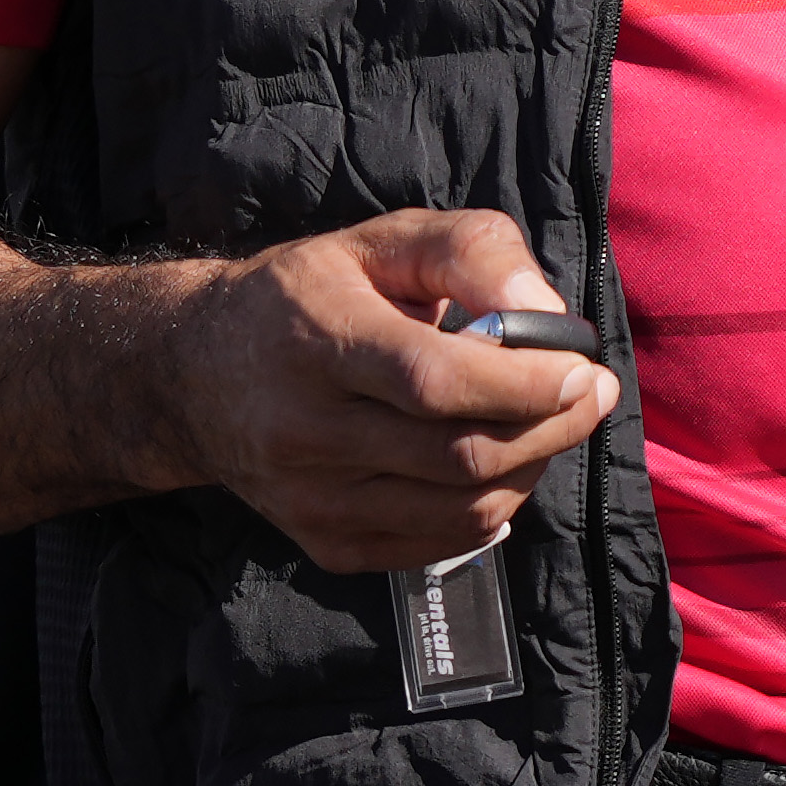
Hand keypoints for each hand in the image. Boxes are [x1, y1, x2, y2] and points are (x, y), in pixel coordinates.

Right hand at [152, 208, 621, 575]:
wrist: (194, 375)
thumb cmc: (306, 295)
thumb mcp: (378, 241)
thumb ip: (468, 252)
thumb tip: (545, 314)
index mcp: (315, 339)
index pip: (433, 381)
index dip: (524, 385)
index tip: (585, 371)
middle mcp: (304, 430)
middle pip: (459, 455)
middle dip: (550, 428)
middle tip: (590, 395)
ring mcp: (311, 499)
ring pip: (461, 509)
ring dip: (529, 468)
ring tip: (542, 424)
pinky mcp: (324, 543)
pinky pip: (439, 543)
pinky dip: (490, 509)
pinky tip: (495, 466)